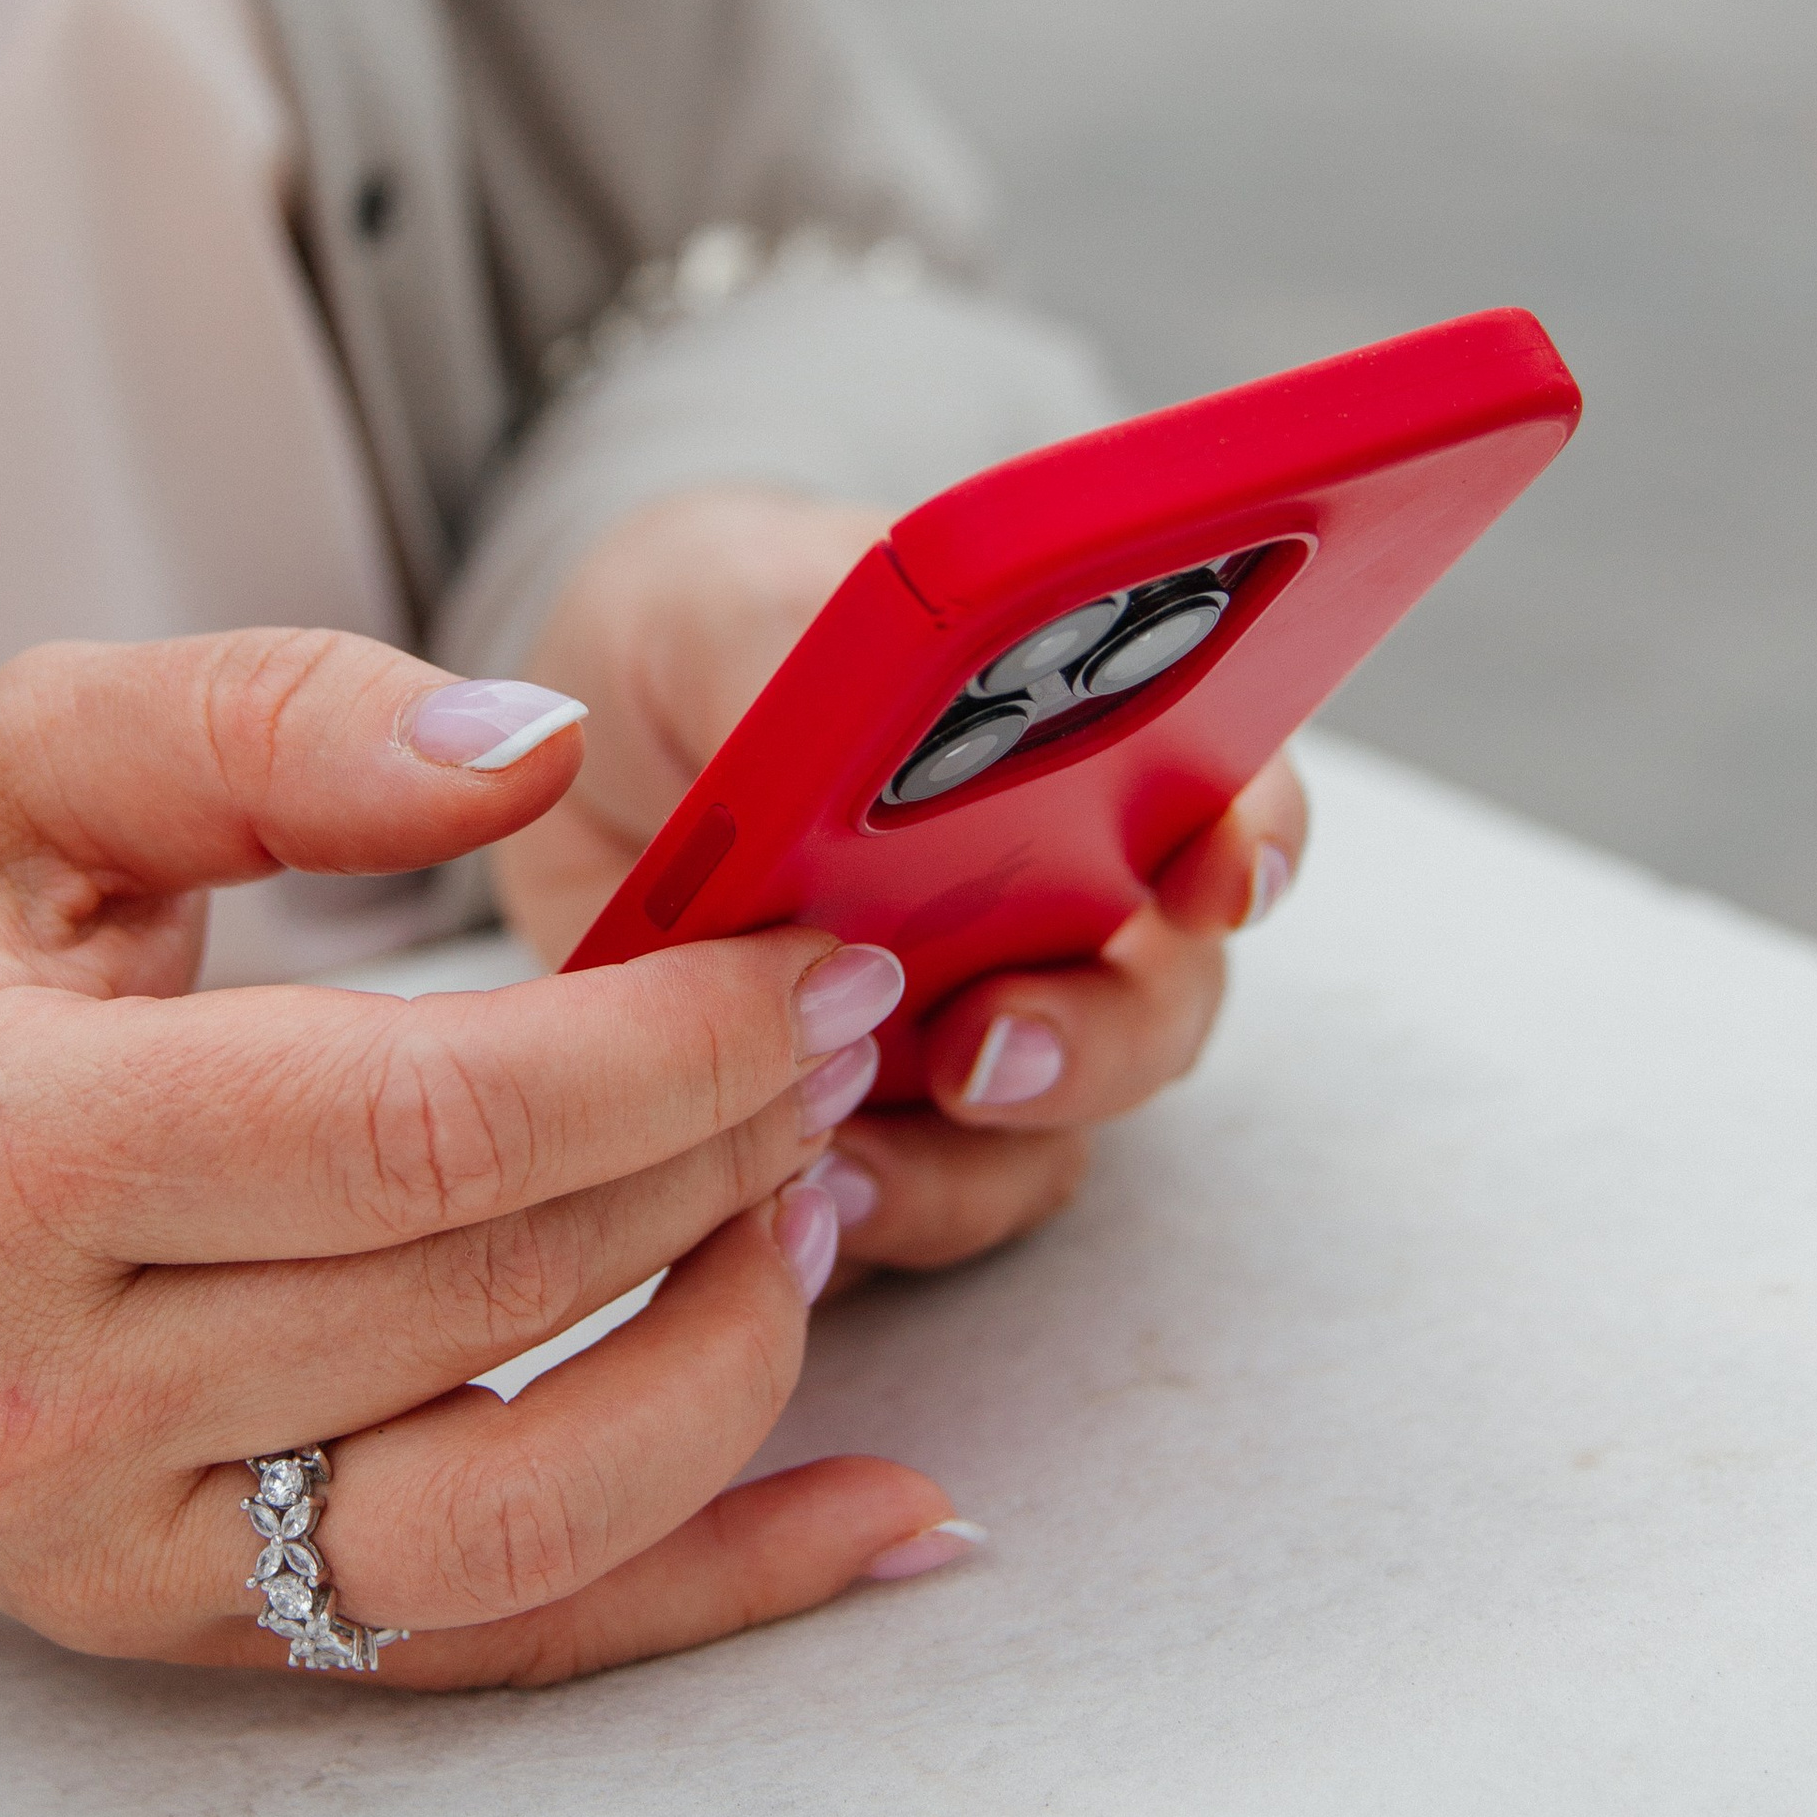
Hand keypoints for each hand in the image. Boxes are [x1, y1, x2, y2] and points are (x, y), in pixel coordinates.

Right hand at [0, 633, 965, 1686]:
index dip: (662, 1045)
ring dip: (735, 1360)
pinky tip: (881, 1517)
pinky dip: (714, 1589)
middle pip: (493, 1288)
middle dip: (723, 1152)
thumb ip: (267, 723)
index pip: (417, 1120)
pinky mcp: (189, 1644)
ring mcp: (117, 1558)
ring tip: (813, 1206)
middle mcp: (43, 1398)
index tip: (803, 962)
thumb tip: (530, 748)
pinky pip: (496, 1654)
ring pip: (523, 1516)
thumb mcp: (11, 772)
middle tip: (837, 1039)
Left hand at [497, 489, 1309, 1287]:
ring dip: (970, 1161)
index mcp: (1071, 745)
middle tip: (988, 1048)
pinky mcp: (874, 1117)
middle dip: (1097, 1041)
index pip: (1221, 789)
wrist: (566, 762)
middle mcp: (1059, 901)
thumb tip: (879, 718)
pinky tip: (787, 1191)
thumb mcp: (730, 605)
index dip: (1250, 837)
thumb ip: (822, 654)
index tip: (1219, 878)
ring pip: (1048, 1136)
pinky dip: (872, 1212)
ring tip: (845, 1157)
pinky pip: (919, 1203)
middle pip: (1156, 1001)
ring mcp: (975, 1020)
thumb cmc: (697, 641)